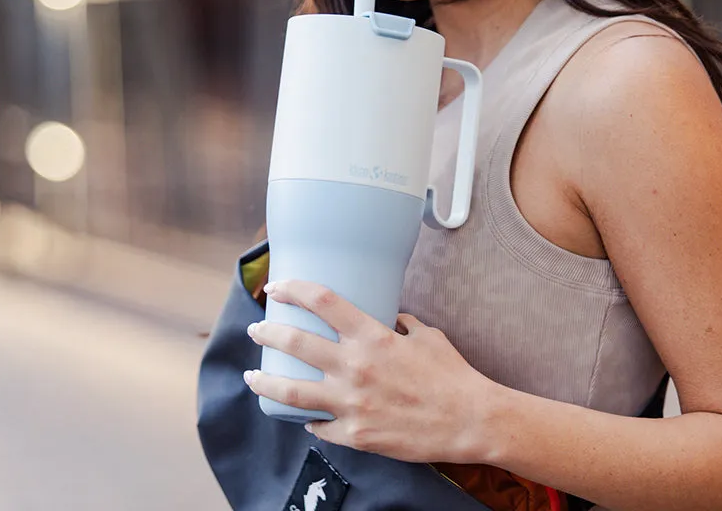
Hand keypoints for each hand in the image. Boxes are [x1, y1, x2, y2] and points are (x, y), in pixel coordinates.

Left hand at [244, 280, 496, 463]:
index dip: (294, 289)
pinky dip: (308, 420)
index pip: (322, 301)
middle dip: (267, 332)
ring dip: (265, 381)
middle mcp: (354, 367)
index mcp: (371, 336)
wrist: (470, 420)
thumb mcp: (425, 335)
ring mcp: (352, 404)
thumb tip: (387, 318)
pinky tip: (302, 417)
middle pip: (295, 343)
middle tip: (257, 329)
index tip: (276, 286)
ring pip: (291, 391)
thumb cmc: (450, 374)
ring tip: (251, 376)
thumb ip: (400, 323)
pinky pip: (320, 426)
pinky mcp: (356, 435)